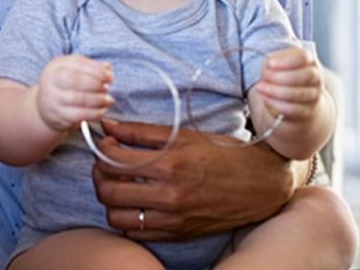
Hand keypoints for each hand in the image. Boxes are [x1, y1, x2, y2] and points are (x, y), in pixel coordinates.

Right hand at [35, 55, 112, 131]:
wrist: (44, 106)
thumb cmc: (64, 85)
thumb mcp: (73, 70)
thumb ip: (91, 67)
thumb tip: (108, 69)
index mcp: (56, 65)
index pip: (78, 63)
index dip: (97, 70)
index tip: (110, 77)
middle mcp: (51, 80)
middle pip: (75, 80)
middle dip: (96, 84)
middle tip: (106, 88)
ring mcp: (53, 99)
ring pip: (79, 99)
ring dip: (98, 100)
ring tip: (108, 100)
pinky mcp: (57, 116)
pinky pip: (79, 115)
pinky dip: (94, 113)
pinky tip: (102, 111)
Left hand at [91, 120, 294, 240]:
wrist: (261, 183)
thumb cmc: (223, 154)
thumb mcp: (183, 135)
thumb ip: (140, 132)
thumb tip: (107, 125)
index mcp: (169, 165)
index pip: (112, 160)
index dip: (101, 149)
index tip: (106, 143)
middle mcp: (168, 195)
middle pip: (107, 191)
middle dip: (99, 175)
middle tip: (106, 164)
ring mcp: (172, 219)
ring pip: (116, 217)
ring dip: (109, 200)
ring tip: (118, 185)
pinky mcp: (177, 234)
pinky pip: (135, 234)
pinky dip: (127, 219)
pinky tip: (134, 203)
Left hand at [255, 47, 322, 122]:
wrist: (294, 96)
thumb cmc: (283, 73)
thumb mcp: (276, 62)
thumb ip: (271, 62)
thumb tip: (267, 68)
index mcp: (308, 60)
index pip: (303, 57)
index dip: (286, 61)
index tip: (270, 64)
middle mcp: (315, 76)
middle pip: (305, 75)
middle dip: (281, 77)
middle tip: (264, 76)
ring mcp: (314, 94)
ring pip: (299, 94)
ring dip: (276, 91)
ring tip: (260, 87)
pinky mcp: (307, 110)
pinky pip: (294, 108)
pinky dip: (277, 103)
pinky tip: (265, 98)